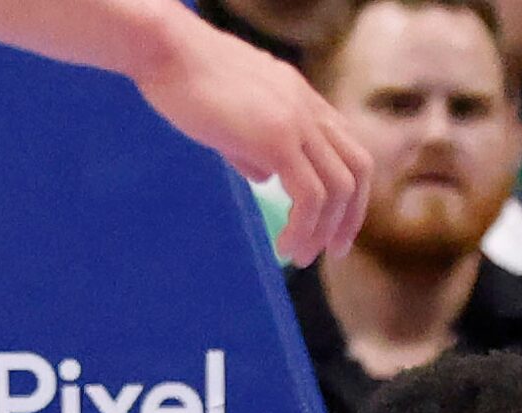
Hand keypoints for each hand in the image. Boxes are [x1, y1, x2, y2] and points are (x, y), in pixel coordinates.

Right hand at [134, 16, 371, 264]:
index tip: (335, 226)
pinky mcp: (278, 138)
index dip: (350, 193)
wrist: (163, 48)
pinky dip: (304, 228)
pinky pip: (310, 196)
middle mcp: (310, 108)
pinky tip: (284, 247)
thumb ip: (254, 146)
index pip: (347, 150)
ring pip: (338, 190)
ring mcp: (298, 122)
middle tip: (332, 251)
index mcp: (303, 99)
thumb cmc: (183, 78)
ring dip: (323, 231)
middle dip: (350, 217)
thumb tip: (264, 178)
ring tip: (299, 257)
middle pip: (358, 171)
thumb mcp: (232, 113)